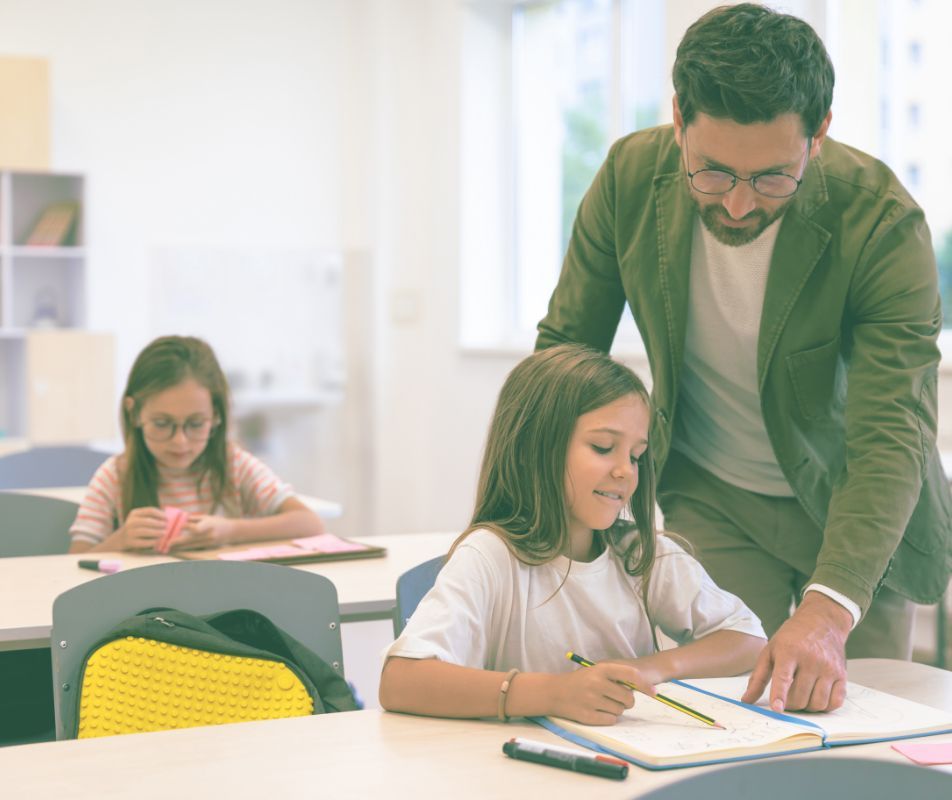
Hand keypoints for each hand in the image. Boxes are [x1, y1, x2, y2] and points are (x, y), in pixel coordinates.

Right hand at [114, 507, 166, 550]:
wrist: (121, 539)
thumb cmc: (137, 527)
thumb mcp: (141, 519)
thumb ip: (152, 517)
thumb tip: (169, 518)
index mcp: (135, 513)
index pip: (150, 510)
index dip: (160, 514)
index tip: (167, 518)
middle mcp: (130, 522)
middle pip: (148, 521)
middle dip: (159, 524)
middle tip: (167, 526)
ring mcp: (129, 532)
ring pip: (145, 531)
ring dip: (157, 532)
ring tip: (164, 533)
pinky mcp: (130, 542)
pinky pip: (143, 542)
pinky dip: (152, 541)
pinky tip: (158, 541)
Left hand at [172, 514, 234, 549]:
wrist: (232, 531)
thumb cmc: (218, 521)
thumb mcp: (207, 517)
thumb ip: (193, 519)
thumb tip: (180, 520)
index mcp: (209, 525)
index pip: (196, 528)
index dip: (187, 527)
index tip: (179, 526)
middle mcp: (209, 535)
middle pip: (191, 539)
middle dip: (178, 541)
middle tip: (168, 543)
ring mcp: (208, 542)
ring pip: (191, 545)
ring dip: (180, 546)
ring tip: (170, 546)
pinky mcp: (207, 547)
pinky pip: (194, 547)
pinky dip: (186, 547)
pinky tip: (178, 547)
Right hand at [548, 662, 650, 724]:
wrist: (554, 692)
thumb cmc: (580, 681)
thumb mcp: (595, 671)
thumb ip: (616, 676)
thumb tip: (640, 686)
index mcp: (601, 670)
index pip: (630, 675)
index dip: (645, 684)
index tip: (654, 692)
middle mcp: (597, 683)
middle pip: (628, 698)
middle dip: (626, 700)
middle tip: (616, 698)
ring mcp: (592, 700)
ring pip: (620, 711)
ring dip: (616, 709)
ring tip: (602, 703)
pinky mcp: (588, 716)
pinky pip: (611, 720)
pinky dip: (608, 717)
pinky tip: (597, 711)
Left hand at [742, 592, 849, 712]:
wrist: (821, 622)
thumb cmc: (792, 638)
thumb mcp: (770, 651)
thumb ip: (758, 677)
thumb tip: (746, 700)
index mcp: (789, 651)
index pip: (784, 678)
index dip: (780, 695)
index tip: (777, 709)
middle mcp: (811, 659)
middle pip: (800, 697)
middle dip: (790, 704)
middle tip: (786, 697)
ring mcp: (829, 667)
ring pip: (817, 703)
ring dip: (807, 707)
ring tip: (800, 695)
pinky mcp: (842, 674)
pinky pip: (835, 702)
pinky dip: (824, 706)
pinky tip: (816, 696)